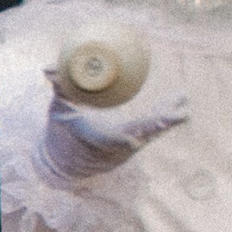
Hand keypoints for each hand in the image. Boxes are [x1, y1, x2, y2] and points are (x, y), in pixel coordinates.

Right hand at [36, 87, 188, 187]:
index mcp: (104, 140)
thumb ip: (58, 90)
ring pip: (152, 133)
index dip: (149, 126)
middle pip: (147, 135)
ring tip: (182, 99)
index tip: (165, 116)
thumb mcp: (58, 112)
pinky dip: (164, 119)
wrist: (64, 162)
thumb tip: (48, 69)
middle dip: (165, 121)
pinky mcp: (131, 146)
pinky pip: (151, 132)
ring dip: (168, 117)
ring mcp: (127, 149)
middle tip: (182, 105)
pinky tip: (178, 104)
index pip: (130, 134)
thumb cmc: (61, 134)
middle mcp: (119, 148)